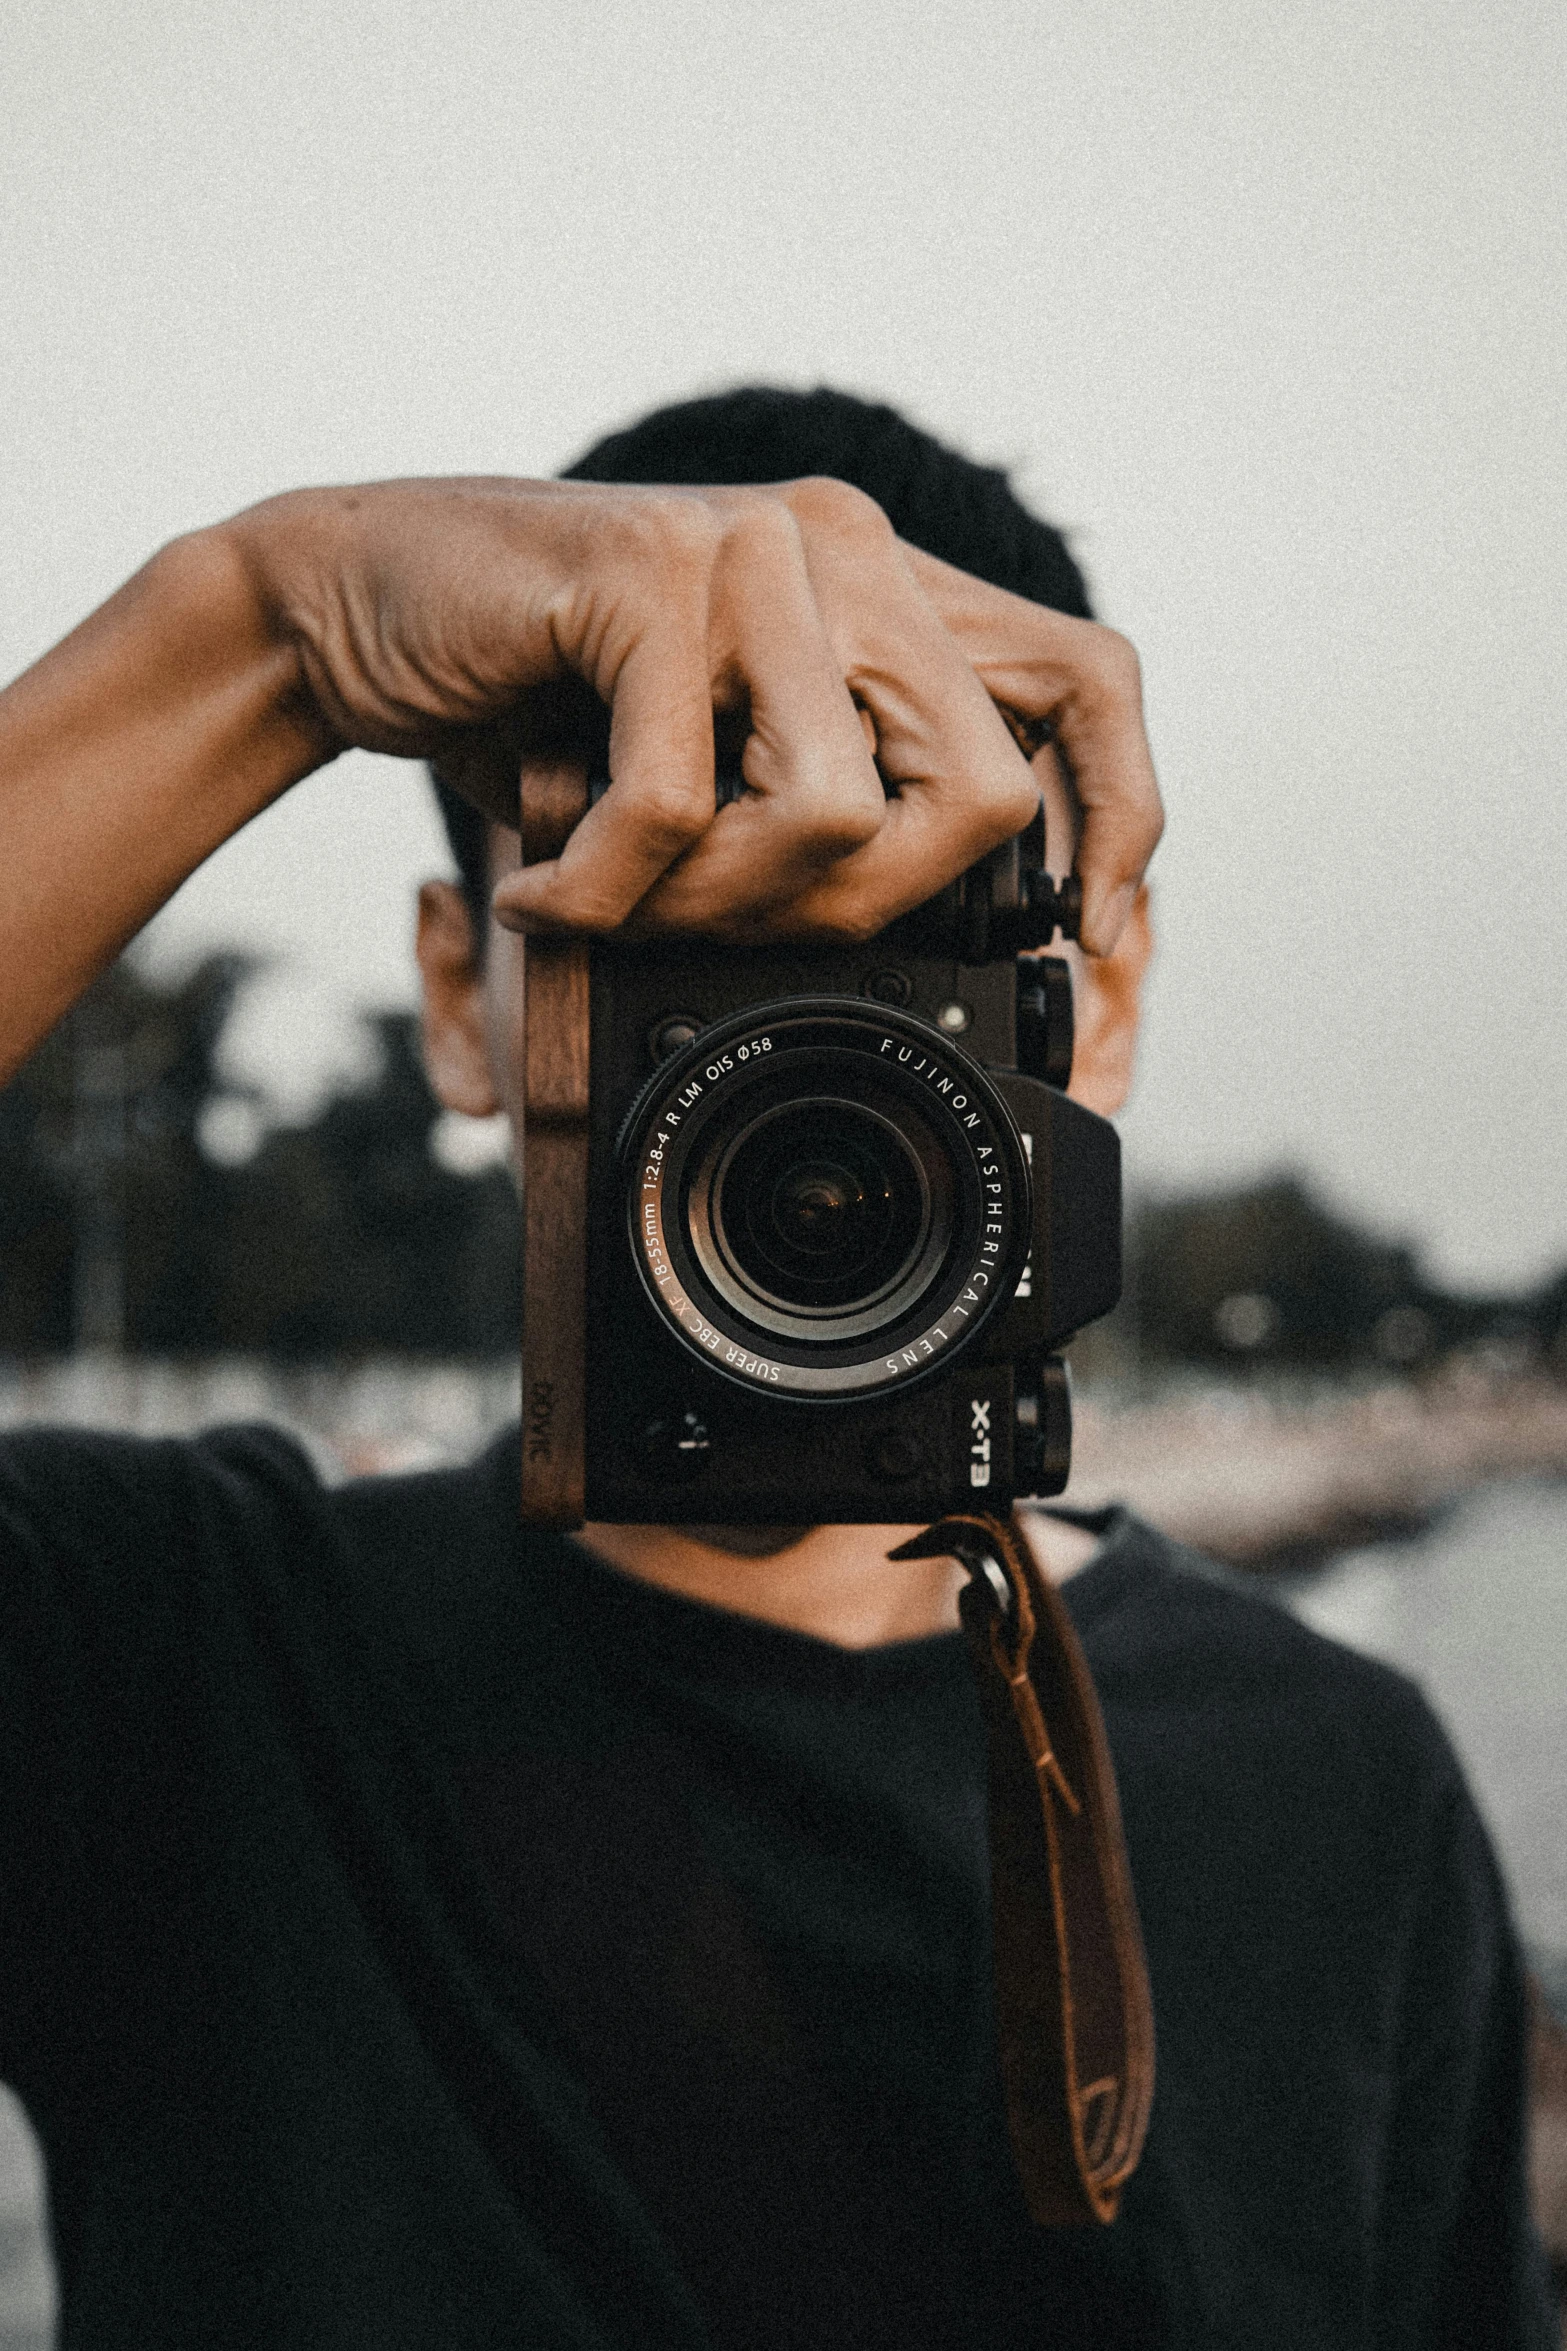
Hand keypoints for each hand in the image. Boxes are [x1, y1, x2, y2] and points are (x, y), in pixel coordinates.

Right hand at [230, 475, 1161, 955]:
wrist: (352, 604)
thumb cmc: (538, 706)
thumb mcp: (714, 765)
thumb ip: (824, 808)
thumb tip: (946, 947)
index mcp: (887, 590)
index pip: (1089, 683)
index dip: (1121, 817)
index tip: (1089, 939)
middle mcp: (847, 550)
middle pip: (982, 791)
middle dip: (866, 919)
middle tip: (731, 940)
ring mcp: (753, 549)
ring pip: (832, 813)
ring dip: (714, 911)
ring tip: (618, 907)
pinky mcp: (644, 573)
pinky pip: (671, 805)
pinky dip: (600, 892)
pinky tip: (541, 894)